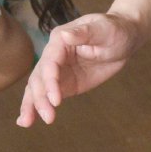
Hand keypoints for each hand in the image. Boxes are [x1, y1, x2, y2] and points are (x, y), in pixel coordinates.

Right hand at [17, 12, 141, 126]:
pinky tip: (29, 120)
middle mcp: (53, 55)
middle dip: (40, 97)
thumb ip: (84, 32)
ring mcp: (58, 71)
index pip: (49, 62)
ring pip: (38, 88)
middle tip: (48, 116)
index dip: (50, 81)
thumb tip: (65, 35)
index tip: (56, 99)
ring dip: (33, 105)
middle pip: (40, 77)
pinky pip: (48, 95)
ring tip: (26, 122)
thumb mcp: (103, 29)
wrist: (124, 38)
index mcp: (60, 40)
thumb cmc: (114, 30)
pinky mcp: (65, 83)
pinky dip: (37, 107)